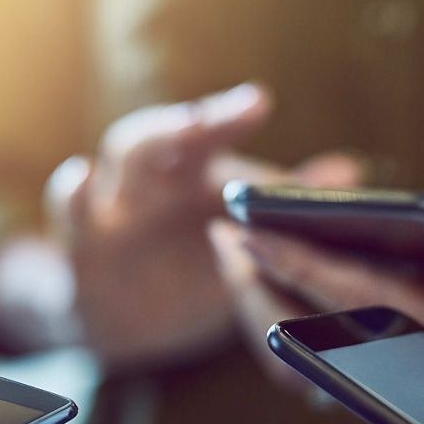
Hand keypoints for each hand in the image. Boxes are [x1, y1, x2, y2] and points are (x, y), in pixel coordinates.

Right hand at [0, 83, 364, 366]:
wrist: (129, 321)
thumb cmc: (191, 262)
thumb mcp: (236, 236)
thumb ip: (284, 204)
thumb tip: (351, 173)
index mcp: (190, 172)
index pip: (206, 131)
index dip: (229, 116)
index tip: (259, 102)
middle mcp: (152, 177)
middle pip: (162, 134)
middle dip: (193, 121)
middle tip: (230, 113)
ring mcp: (113, 206)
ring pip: (116, 159)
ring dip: (146, 143)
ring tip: (184, 128)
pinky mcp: (82, 246)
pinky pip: (72, 212)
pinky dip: (74, 192)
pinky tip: (81, 177)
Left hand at [212, 217, 423, 401]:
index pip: (349, 296)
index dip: (296, 262)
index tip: (248, 231)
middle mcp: (399, 362)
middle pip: (309, 329)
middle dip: (257, 284)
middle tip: (220, 233)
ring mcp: (384, 370)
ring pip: (302, 346)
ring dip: (261, 298)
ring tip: (229, 244)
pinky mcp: (378, 366)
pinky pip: (313, 345)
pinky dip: (282, 308)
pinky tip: (260, 267)